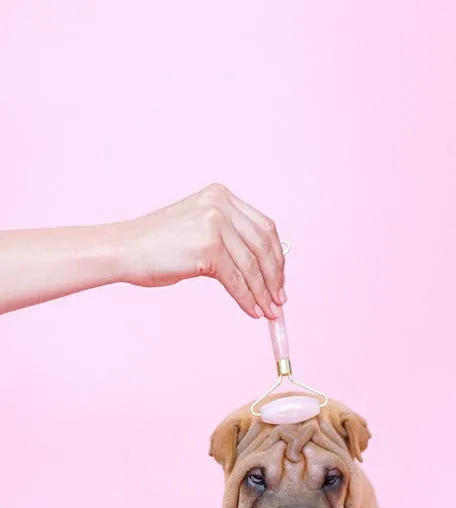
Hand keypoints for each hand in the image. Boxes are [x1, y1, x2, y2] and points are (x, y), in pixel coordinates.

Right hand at [122, 184, 286, 318]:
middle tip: (279, 299)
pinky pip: (236, 280)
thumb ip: (227, 239)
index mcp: (220, 195)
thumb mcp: (198, 230)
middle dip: (275, 276)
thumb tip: (260, 270)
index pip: (263, 227)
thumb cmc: (156, 246)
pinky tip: (253, 311)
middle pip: (264, 245)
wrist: (123, 250)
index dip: (276, 256)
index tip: (279, 278)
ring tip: (269, 310)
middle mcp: (220, 204)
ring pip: (252, 266)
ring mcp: (215, 224)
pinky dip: (247, 299)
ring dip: (264, 292)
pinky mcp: (208, 248)